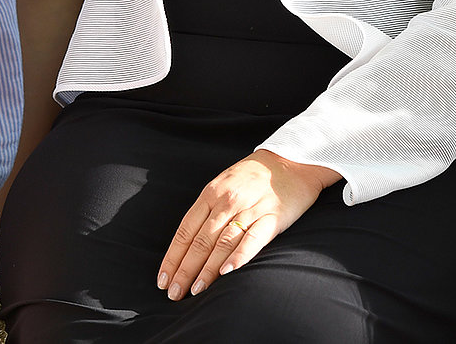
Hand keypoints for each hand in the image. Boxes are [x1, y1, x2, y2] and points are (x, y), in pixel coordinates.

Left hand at [157, 148, 336, 300]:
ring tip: (196, 291)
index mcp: (211, 193)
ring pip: (222, 243)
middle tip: (174, 293)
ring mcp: (250, 208)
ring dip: (207, 270)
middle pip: (201, 241)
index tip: (163, 279)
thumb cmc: (253, 177)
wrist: (292, 162)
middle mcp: (227, 200)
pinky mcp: (272, 217)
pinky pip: (253, 239)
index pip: (186, 230)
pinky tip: (227, 273)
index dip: (173, 257)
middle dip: (185, 270)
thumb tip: (187, 245)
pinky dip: (238, 257)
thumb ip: (207, 211)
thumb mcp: (223, 184)